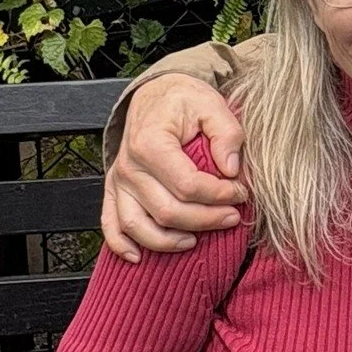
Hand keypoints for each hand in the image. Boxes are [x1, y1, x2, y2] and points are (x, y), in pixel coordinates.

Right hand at [102, 74, 247, 261]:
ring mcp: (119, 181)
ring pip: (138, 225)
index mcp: (152, 143)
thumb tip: (232, 168)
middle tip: (232, 216)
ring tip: (197, 241)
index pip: (188, 185)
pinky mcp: (115, 190)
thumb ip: (227, 132)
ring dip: (169, 241)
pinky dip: (122, 244)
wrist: (155, 95)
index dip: (219, 195)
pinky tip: (139, 257)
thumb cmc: (184, 101)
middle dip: (206, 220)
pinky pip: (111, 224)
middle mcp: (130, 166)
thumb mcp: (211, 104)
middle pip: (167, 210)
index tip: (241, 192)